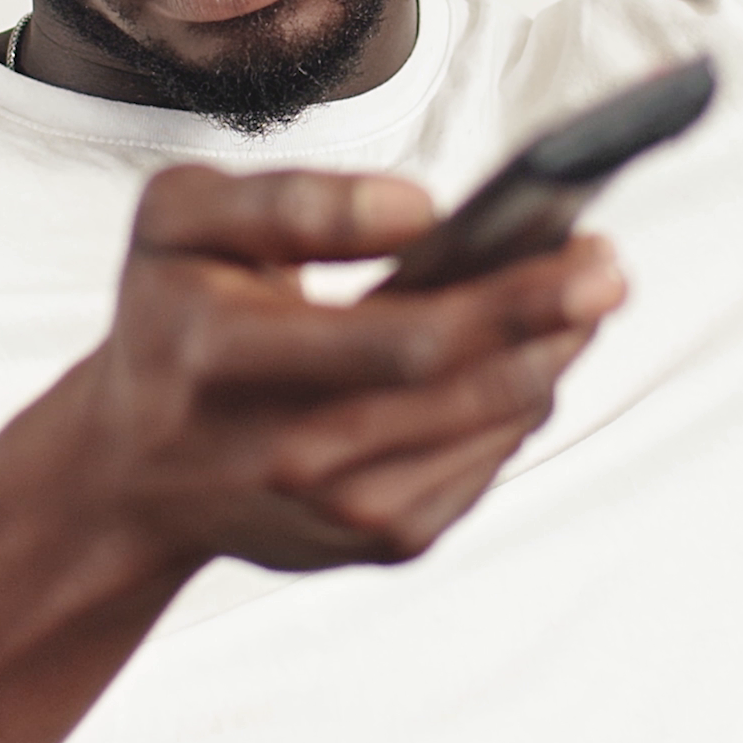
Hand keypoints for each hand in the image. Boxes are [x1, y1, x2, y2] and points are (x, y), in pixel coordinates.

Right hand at [78, 166, 625, 573]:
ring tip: (581, 299)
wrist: (134, 466)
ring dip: (550, 357)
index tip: (577, 243)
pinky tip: (527, 358)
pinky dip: (517, 405)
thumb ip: (292, 199)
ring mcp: (335, 512)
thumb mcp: (179, 220)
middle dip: (551, 319)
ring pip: (488, 427)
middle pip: (462, 385)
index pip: (398, 338)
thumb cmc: (170, 315)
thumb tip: (423, 212)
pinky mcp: (376, 543)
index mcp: (222, 355)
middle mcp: (281, 453)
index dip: (504, 294)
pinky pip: (484, 464)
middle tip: (608, 266)